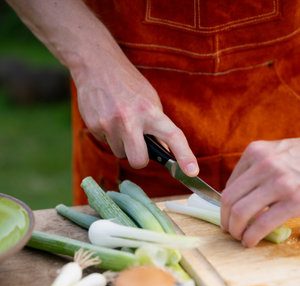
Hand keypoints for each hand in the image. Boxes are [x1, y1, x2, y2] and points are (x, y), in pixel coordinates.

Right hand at [74, 48, 198, 175]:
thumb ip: (157, 127)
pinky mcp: (93, 126)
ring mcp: (109, 124)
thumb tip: (164, 153)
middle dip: (139, 159)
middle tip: (139, 146)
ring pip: (120, 154)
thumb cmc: (128, 85)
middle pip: (138, 161)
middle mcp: (130, 119)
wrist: (96, 65)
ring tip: (120, 123)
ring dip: (123, 145)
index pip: (172, 136)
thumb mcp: (150, 101)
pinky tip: (108, 118)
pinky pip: (106, 143)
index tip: (192, 172)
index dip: (185, 156)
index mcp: (150, 111)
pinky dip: (109, 136)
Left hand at [221, 138, 299, 246]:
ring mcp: (279, 183)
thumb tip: (232, 198)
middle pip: (229, 199)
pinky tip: (250, 241)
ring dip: (235, 230)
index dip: (225, 206)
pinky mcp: (294, 201)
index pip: (229, 185)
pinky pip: (261, 224)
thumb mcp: (277, 153)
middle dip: (226, 220)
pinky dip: (251, 237)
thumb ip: (256, 169)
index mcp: (256, 152)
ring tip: (240, 236)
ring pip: (240, 213)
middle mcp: (265, 164)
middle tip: (230, 230)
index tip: (228, 216)